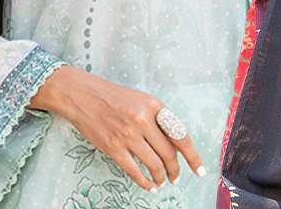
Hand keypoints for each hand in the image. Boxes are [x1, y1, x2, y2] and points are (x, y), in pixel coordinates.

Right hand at [28, 65, 205, 190]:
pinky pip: (134, 171)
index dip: (192, 156)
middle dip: (175, 170)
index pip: (181, 135)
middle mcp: (143, 120)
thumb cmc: (112, 97)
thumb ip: (158, 119)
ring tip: (162, 181)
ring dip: (161, 177)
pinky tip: (148, 185)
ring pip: (154, 164)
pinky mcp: (113, 147)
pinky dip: (144, 182)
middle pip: (169, 154)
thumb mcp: (141, 100)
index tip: (199, 169)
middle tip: (175, 177)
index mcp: (154, 106)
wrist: (81, 95)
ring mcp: (127, 135)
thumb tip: (174, 144)